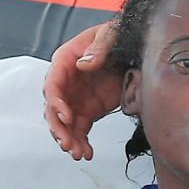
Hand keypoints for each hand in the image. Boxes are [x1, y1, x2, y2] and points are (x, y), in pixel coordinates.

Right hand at [42, 21, 123, 160]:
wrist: (134, 48)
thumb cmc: (117, 35)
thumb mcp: (110, 34)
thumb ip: (99, 47)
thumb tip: (84, 63)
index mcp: (65, 61)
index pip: (53, 84)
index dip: (56, 102)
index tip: (66, 116)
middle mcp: (66, 82)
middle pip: (53, 108)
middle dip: (59, 128)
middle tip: (68, 143)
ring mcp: (76, 98)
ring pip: (65, 124)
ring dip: (69, 139)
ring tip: (78, 153)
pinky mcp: (89, 110)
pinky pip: (80, 130)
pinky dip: (82, 142)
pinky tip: (87, 153)